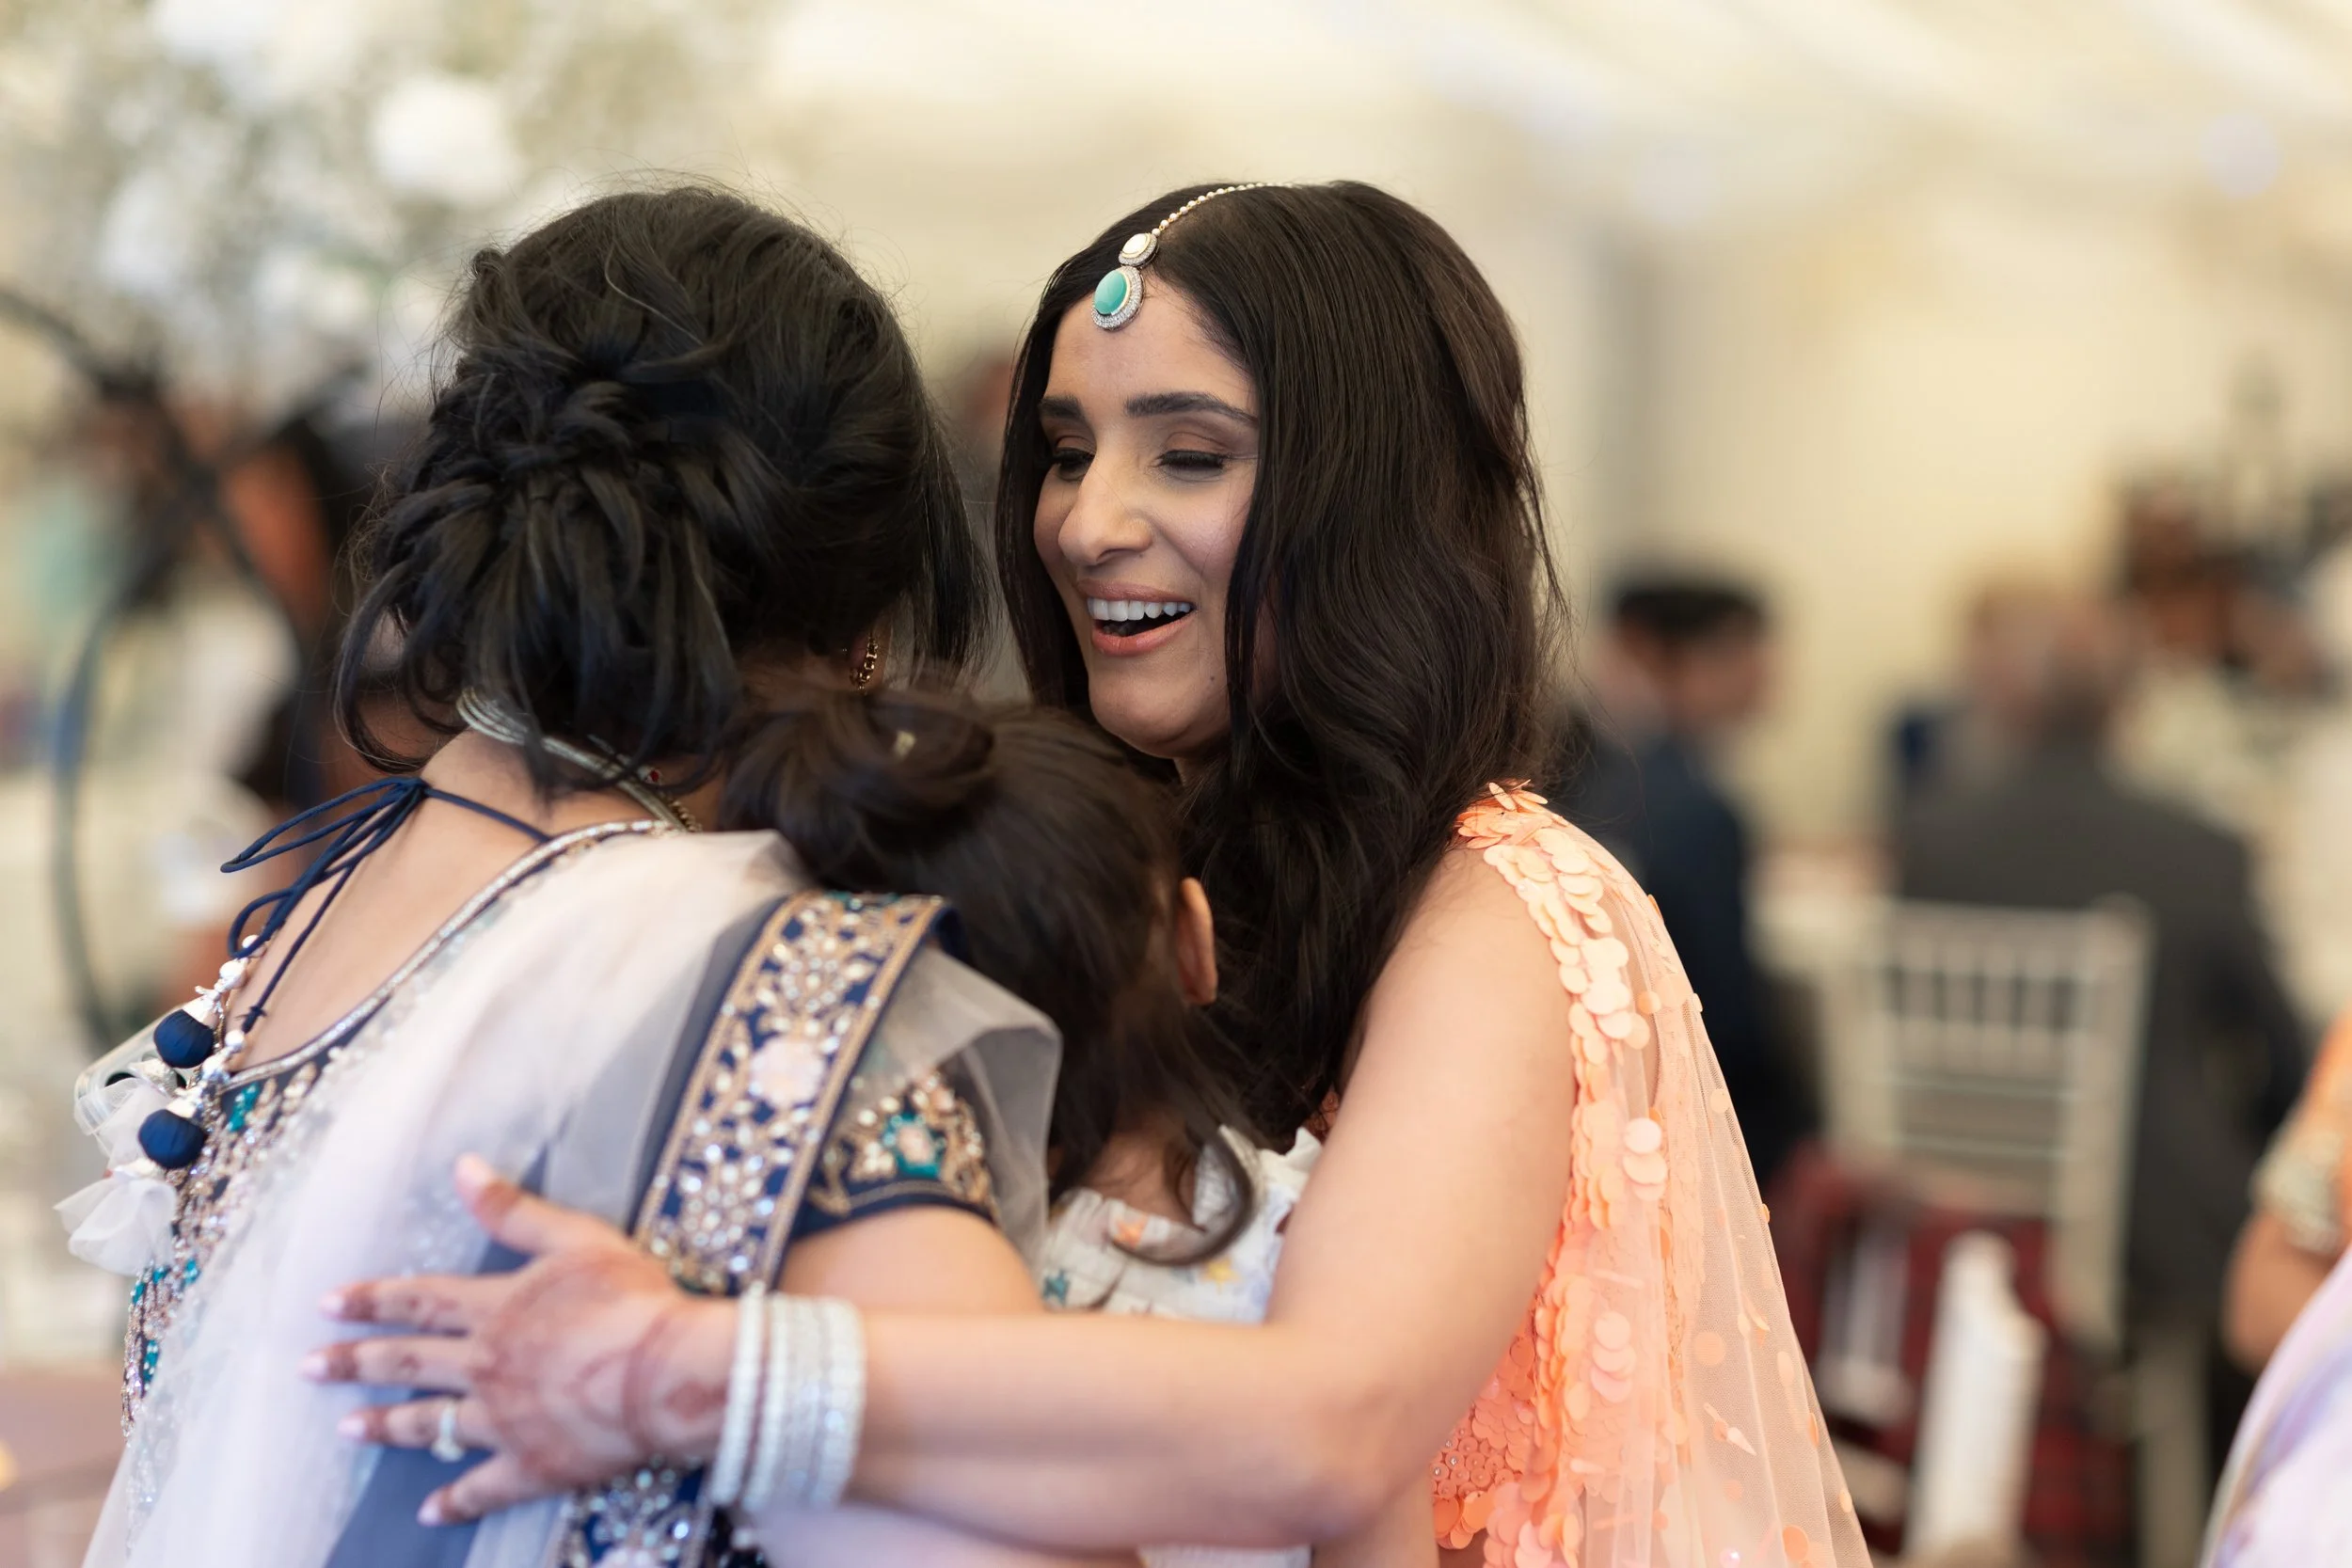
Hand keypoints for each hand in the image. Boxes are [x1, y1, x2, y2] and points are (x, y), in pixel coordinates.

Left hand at [306, 1154, 731, 1524]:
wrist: (668, 1372)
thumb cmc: (631, 1300)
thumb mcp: (576, 1237)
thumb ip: (513, 1209)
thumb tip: (462, 1167)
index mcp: (496, 1309)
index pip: (419, 1300)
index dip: (372, 1299)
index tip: (328, 1304)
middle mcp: (486, 1364)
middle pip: (408, 1362)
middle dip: (354, 1363)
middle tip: (310, 1367)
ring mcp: (503, 1419)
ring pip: (431, 1423)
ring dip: (387, 1425)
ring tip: (348, 1429)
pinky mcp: (532, 1463)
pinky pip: (483, 1488)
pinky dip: (456, 1501)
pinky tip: (430, 1513)